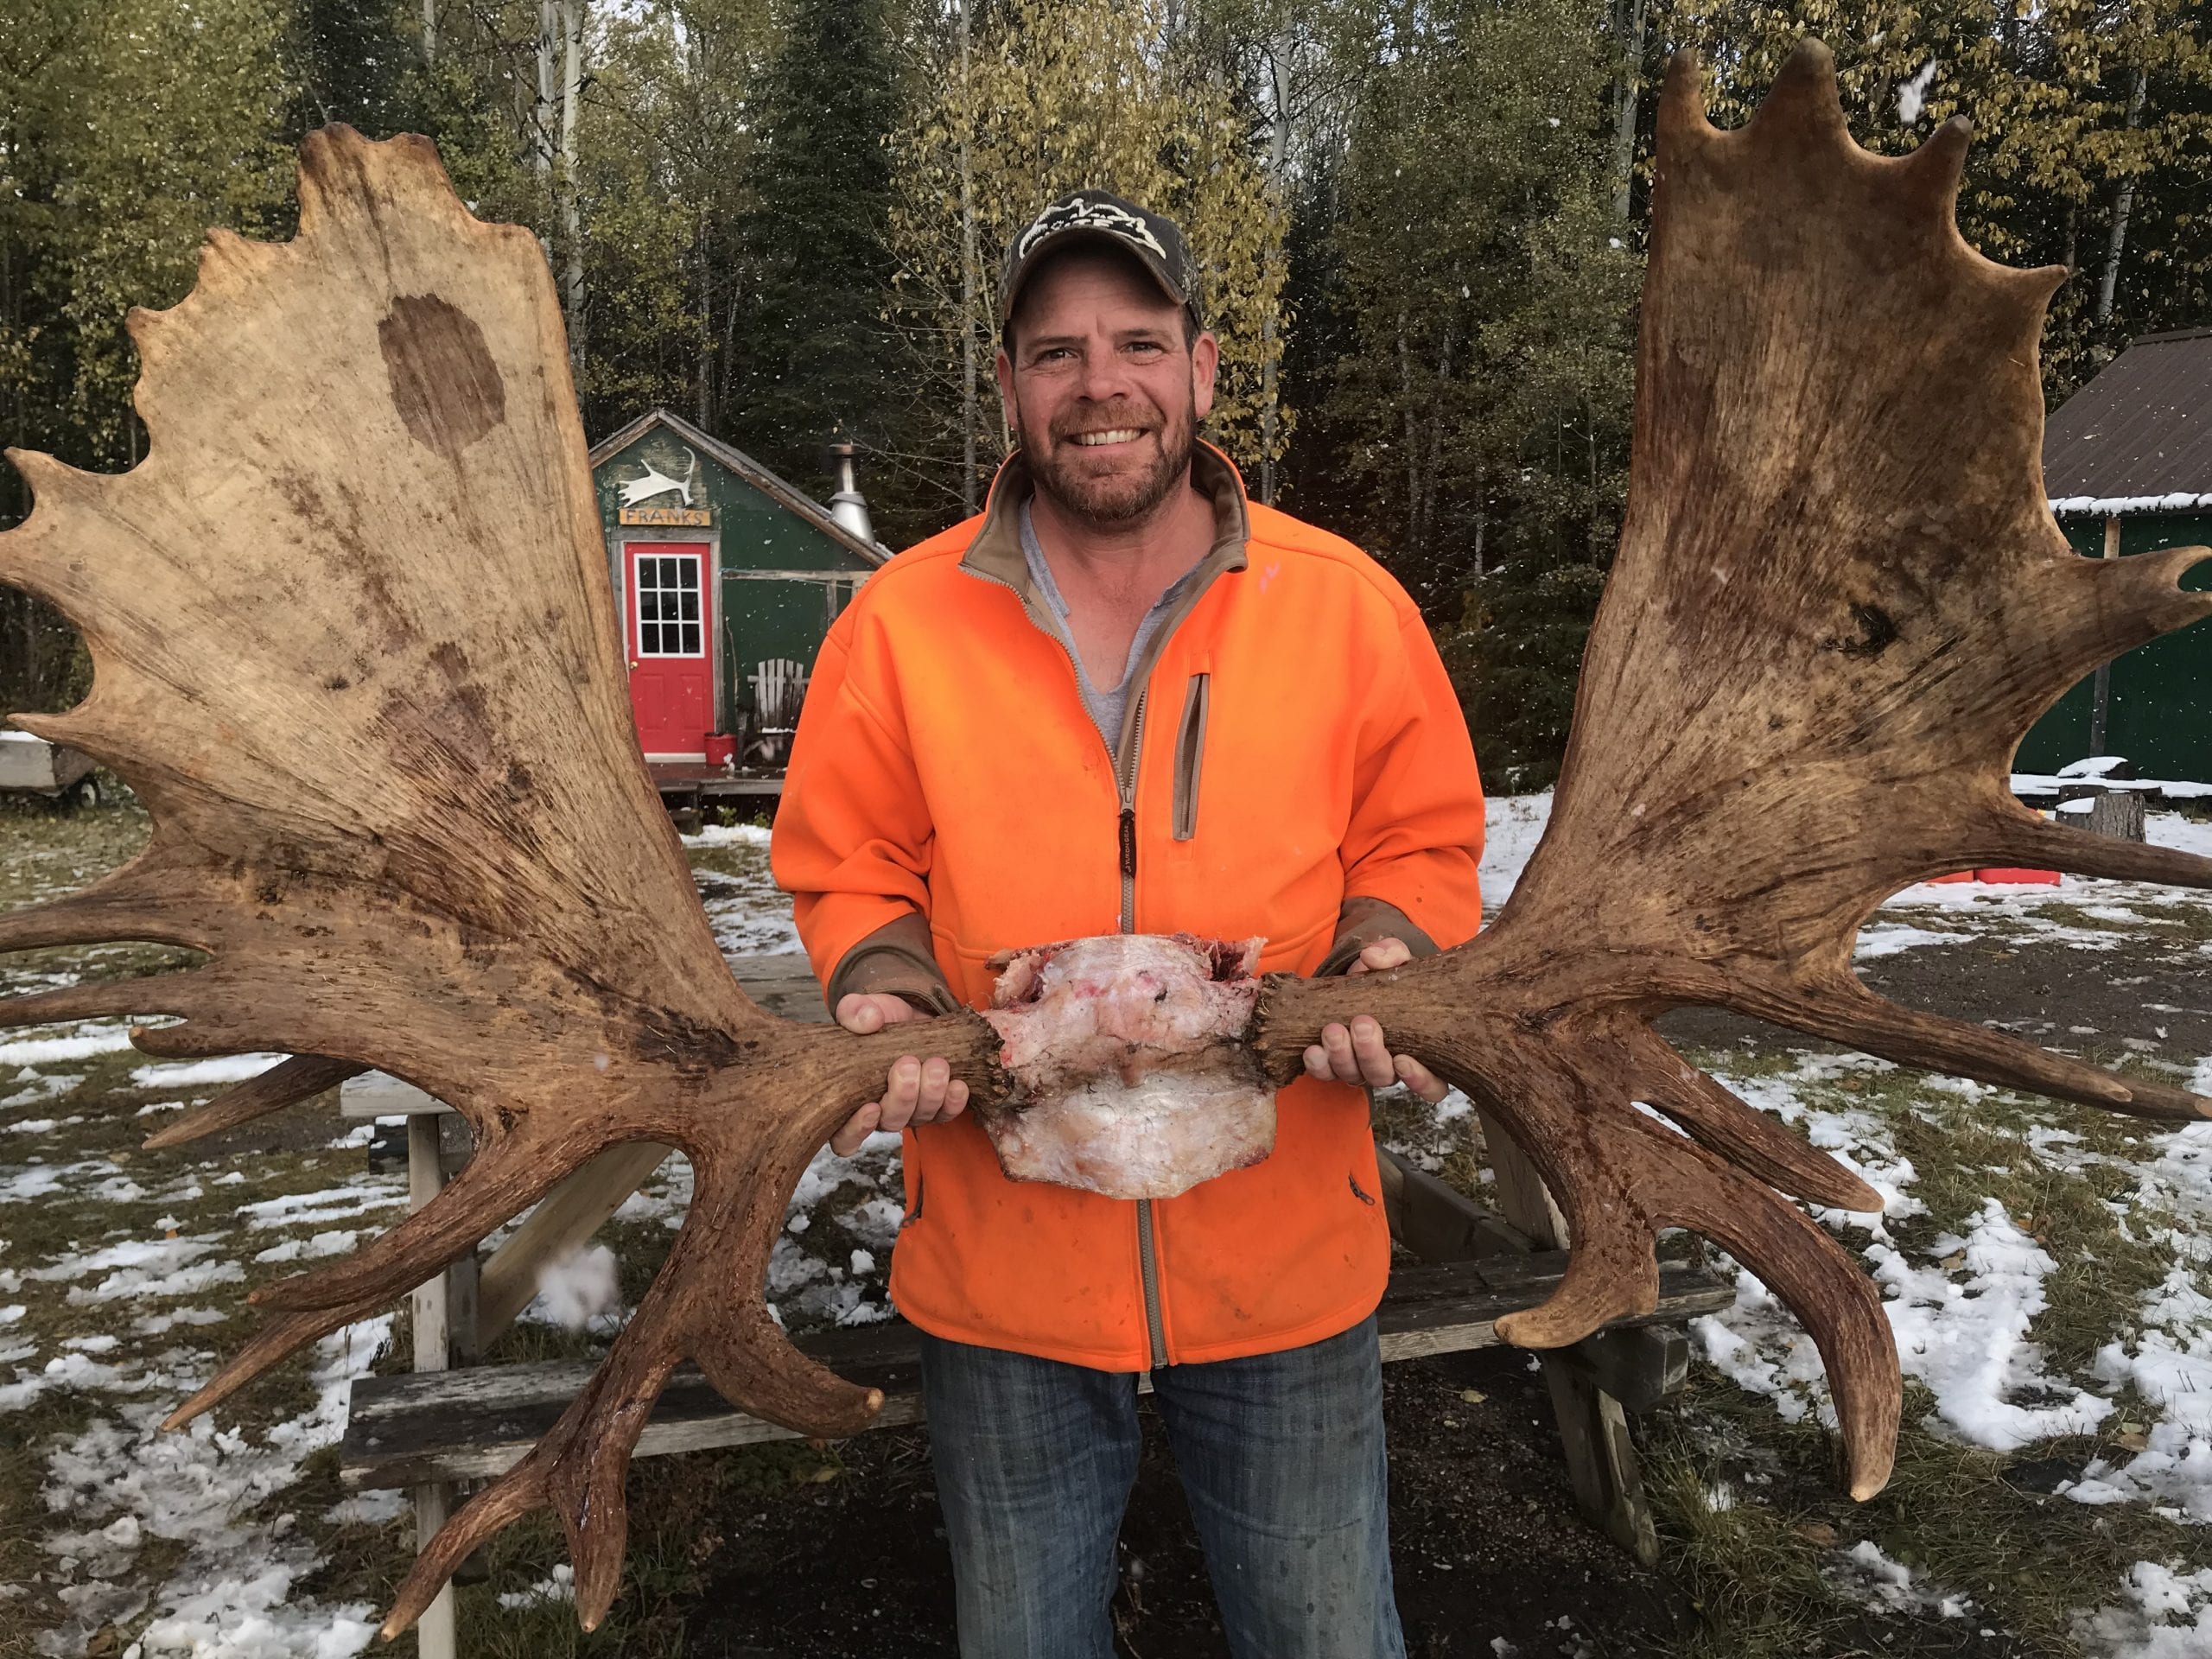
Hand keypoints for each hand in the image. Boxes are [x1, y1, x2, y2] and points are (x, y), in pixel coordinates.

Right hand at [829, 993, 970, 1155]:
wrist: (908, 1013)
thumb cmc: (876, 1019)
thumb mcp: (859, 1009)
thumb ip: (855, 1012)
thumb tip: (869, 1020)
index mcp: (849, 1098)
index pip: (844, 1136)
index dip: (856, 1130)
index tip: (870, 1107)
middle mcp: (879, 1111)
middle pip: (890, 1123)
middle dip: (903, 1097)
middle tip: (908, 1065)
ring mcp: (911, 1110)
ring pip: (920, 1117)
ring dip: (930, 1094)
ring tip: (936, 1064)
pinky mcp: (937, 1104)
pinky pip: (946, 1113)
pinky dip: (953, 1101)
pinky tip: (958, 1083)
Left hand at [1304, 937, 1449, 1103]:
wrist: (1360, 975)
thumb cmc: (1390, 973)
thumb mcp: (1398, 959)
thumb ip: (1392, 954)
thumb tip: (1372, 958)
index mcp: (1421, 1049)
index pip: (1432, 1085)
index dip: (1420, 1080)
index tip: (1403, 1059)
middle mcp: (1391, 1065)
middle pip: (1383, 1077)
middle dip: (1370, 1053)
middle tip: (1361, 1024)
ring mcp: (1361, 1067)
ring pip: (1353, 1077)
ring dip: (1341, 1056)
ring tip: (1332, 1029)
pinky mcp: (1334, 1063)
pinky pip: (1325, 1073)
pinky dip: (1318, 1064)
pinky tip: (1313, 1048)